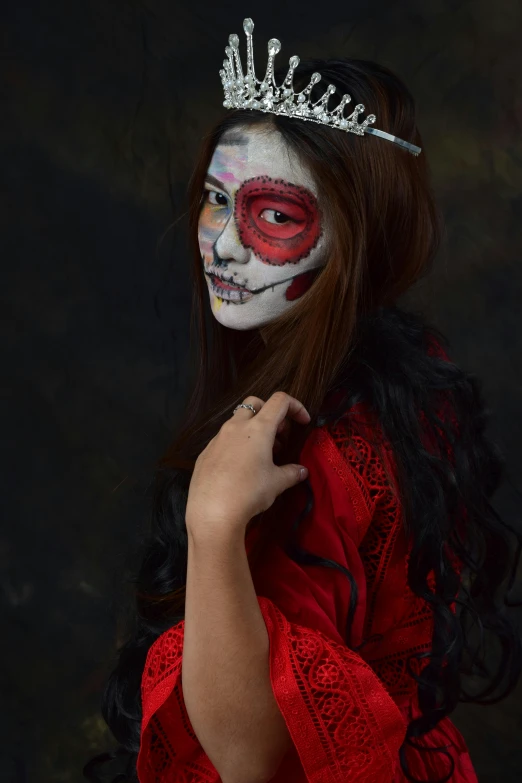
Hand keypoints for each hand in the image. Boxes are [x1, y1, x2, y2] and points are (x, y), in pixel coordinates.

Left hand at [186, 391, 310, 538]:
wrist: (212, 511)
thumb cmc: (250, 492)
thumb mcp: (277, 483)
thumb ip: (292, 473)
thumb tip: (301, 471)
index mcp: (258, 428)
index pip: (280, 401)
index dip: (295, 407)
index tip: (303, 422)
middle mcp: (236, 426)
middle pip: (255, 403)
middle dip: (270, 413)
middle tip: (280, 437)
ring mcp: (218, 438)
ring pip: (237, 421)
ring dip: (253, 429)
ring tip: (262, 454)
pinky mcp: (206, 452)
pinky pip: (224, 439)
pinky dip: (237, 443)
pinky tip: (241, 466)